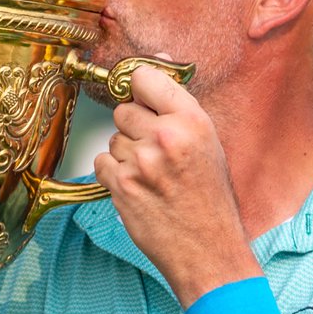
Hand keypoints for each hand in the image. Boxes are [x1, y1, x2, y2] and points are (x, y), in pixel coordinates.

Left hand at [93, 61, 258, 304]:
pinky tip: (137, 187)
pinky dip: (113, 175)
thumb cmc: (210, 199)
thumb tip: (156, 65)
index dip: (139, 88)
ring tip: (151, 176)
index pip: (144, 78)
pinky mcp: (122, 186)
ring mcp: (141, 162)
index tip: (142, 98)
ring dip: (125, 155)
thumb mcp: (208, 144)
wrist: (207, 248)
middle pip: (123, 110)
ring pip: (113, 140)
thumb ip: (179, 107)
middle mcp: (166, 137)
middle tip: (154, 152)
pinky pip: (102, 163)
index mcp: (192, 120)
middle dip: (134, 128)